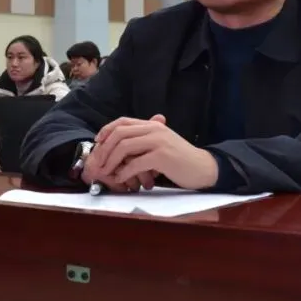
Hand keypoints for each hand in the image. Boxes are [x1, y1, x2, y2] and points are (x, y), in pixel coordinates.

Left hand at [87, 115, 218, 190]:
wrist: (203, 168)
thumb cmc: (179, 160)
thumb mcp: (160, 144)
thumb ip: (143, 141)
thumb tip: (119, 146)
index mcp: (153, 125)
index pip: (123, 121)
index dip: (106, 130)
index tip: (97, 142)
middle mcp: (154, 129)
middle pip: (120, 133)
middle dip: (105, 148)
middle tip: (98, 162)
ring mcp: (158, 142)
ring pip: (124, 147)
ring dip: (111, 161)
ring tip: (106, 172)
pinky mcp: (162, 157)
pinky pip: (136, 163)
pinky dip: (124, 172)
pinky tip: (120, 179)